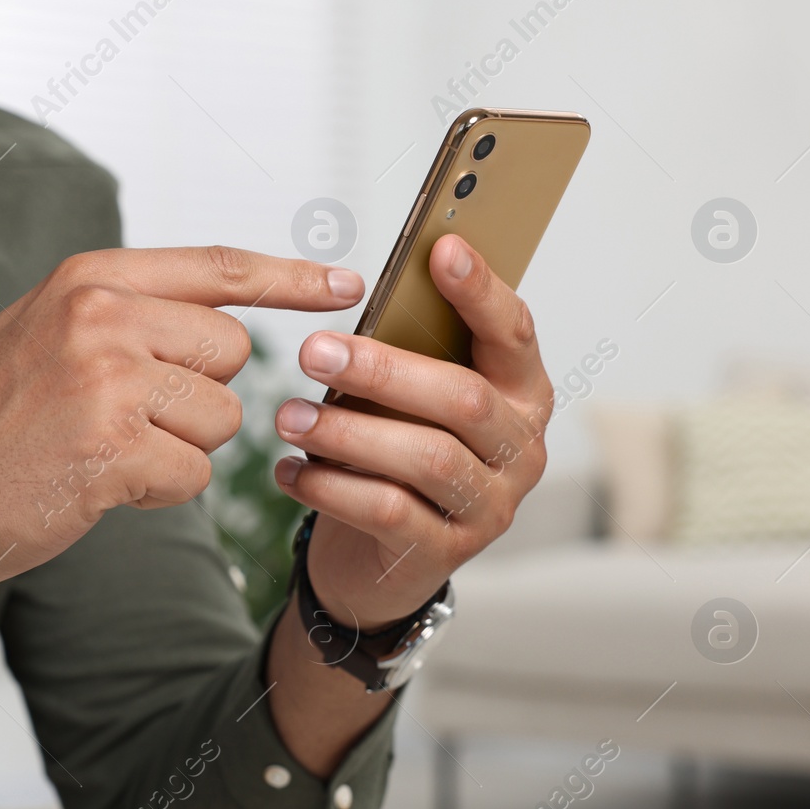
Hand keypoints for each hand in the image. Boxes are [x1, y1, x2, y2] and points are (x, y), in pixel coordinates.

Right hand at [0, 246, 363, 600]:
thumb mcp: (43, 333)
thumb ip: (124, 311)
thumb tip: (222, 314)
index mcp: (88, 278)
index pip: (217, 268)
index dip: (290, 279)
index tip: (348, 285)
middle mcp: (100, 314)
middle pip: (232, 352)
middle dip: (199, 396)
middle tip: (122, 418)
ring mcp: (107, 378)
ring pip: (222, 418)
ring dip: (179, 449)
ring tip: (102, 451)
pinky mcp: (113, 447)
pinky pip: (194, 473)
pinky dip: (158, 491)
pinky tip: (97, 484)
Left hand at [271, 234, 552, 628]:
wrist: (382, 560)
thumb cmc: (395, 455)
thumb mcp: (406, 399)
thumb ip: (405, 353)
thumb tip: (356, 292)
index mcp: (520, 393)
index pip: (513, 333)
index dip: (480, 291)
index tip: (441, 248)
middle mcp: (519, 449)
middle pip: (463, 400)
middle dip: (384, 370)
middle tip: (314, 350)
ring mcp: (490, 506)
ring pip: (426, 458)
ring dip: (347, 433)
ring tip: (288, 417)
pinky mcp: (446, 552)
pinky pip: (388, 511)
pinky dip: (330, 487)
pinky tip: (290, 471)